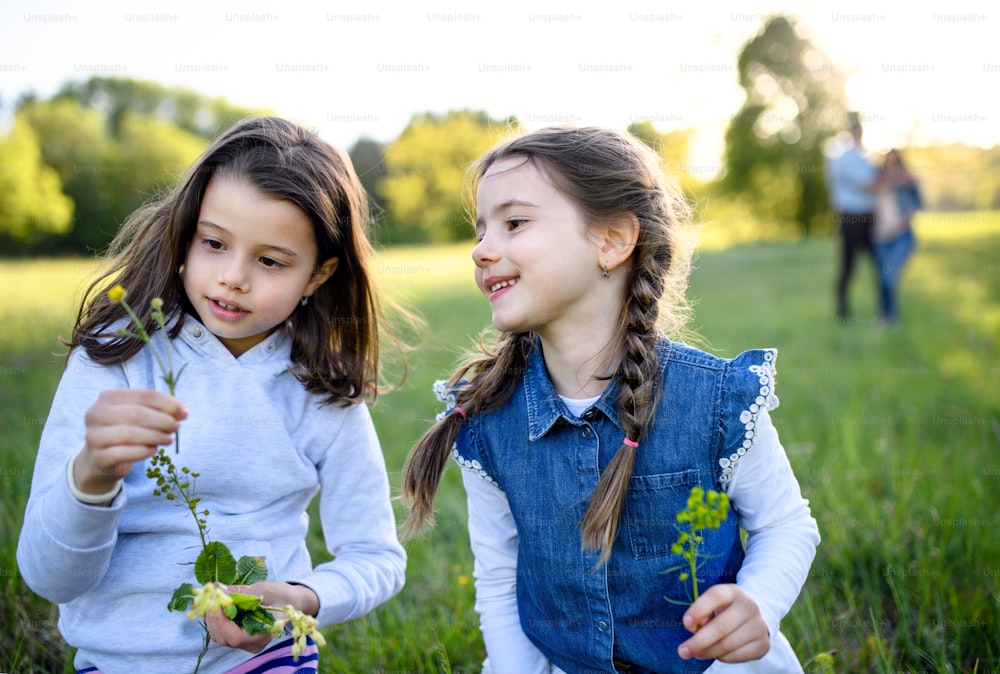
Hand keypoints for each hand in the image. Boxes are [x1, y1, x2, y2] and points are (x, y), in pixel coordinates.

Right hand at [75, 389, 187, 496]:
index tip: (184, 413)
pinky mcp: (97, 457)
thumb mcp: (140, 416)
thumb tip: (182, 412)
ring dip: (155, 436)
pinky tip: (153, 450)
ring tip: (168, 439)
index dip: (168, 404)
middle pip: (136, 414)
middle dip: (162, 421)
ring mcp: (93, 436)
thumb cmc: (127, 431)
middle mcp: (95, 414)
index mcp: (108, 397)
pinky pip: (123, 453)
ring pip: (129, 434)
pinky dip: (143, 451)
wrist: (102, 461)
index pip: (144, 395)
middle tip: (176, 428)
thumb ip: (159, 410)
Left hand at [205, 581, 319, 652]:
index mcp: (264, 635)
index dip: (222, 623)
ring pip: (219, 636)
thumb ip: (244, 592)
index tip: (216, 604)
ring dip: (211, 618)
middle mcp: (253, 643)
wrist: (291, 601)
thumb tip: (220, 589)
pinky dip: (215, 619)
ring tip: (212, 599)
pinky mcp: (239, 636)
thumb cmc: (283, 596)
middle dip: (213, 619)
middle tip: (210, 598)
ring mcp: (245, 642)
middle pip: (224, 638)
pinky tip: (215, 605)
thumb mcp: (267, 590)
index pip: (237, 638)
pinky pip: (221, 632)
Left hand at [677, 584, 769, 662]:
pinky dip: (722, 657)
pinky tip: (716, 653)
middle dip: (698, 641)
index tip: (685, 624)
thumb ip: (703, 613)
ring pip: (727, 645)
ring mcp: (758, 626)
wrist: (755, 616)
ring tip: (697, 653)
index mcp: (733, 592)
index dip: (698, 610)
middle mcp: (749, 606)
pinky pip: (736, 656)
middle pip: (720, 627)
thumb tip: (695, 629)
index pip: (715, 596)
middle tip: (682, 651)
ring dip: (708, 652)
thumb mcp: (714, 604)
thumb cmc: (726, 610)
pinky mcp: (762, 644)